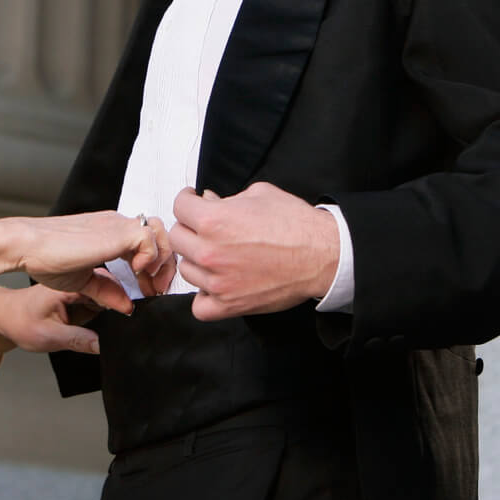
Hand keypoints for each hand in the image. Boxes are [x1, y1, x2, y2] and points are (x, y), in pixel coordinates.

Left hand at [0, 283, 118, 354]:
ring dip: (118, 307)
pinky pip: (104, 303)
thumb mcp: (47, 336)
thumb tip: (102, 345)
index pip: (103, 287)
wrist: (6, 317)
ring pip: (110, 296)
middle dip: (123, 302)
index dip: (119, 301)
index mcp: (68, 285)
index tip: (130, 315)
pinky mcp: (82, 298)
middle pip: (111, 288)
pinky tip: (111, 323)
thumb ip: (77, 340)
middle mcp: (77, 283)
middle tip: (129, 323)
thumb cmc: (20, 322)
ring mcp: (81, 290)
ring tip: (122, 324)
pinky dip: (110, 311)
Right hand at [19, 211, 175, 311]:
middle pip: (159, 235)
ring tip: (148, 282)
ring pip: (159, 232)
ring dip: (160, 259)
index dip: (154, 267)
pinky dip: (149, 257)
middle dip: (164, 265)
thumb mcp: (83, 281)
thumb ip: (107, 291)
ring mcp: (117, 225)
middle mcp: (116, 224)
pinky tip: (136, 272)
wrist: (26, 246)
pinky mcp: (116, 231)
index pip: (147, 242)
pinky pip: (148, 238)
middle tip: (156, 290)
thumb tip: (127, 306)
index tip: (148, 290)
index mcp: (109, 232)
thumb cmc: (44, 259)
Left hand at [171, 183, 338, 321]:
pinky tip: (216, 283)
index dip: (188, 200)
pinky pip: (199, 306)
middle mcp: (210, 252)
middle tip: (206, 227)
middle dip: (191, 228)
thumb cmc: (295, 225)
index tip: (193, 202)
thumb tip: (209, 201)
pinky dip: (204, 296)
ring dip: (197, 260)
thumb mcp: (259, 194)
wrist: (321, 255)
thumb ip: (227, 198)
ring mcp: (218, 281)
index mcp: (214, 220)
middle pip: (177, 237)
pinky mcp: (229, 304)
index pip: (179, 206)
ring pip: (186, 269)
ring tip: (217, 255)